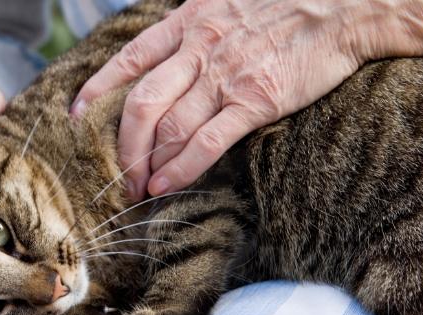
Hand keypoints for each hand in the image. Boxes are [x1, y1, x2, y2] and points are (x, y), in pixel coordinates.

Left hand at [71, 0, 391, 199]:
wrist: (346, 5)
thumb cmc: (287, 4)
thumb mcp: (227, 2)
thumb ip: (196, 29)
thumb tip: (171, 59)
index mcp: (189, 22)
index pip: (129, 60)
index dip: (97, 89)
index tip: (76, 115)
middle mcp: (199, 50)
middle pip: (141, 104)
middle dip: (122, 146)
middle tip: (117, 174)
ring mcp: (226, 77)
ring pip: (169, 127)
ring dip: (147, 164)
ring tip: (136, 188)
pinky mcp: (255, 101)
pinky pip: (207, 141)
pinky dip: (181, 168)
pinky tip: (165, 187)